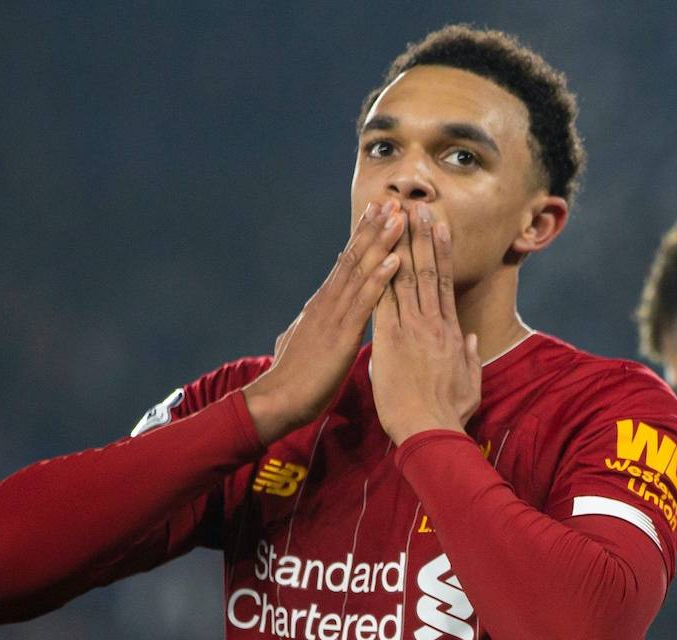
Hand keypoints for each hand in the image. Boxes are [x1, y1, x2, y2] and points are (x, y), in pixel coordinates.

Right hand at [244, 200, 405, 442]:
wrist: (277, 400)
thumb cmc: (293, 379)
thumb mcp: (303, 343)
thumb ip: (309, 326)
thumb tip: (307, 318)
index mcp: (323, 305)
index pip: (345, 263)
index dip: (361, 237)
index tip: (376, 214)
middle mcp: (328, 302)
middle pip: (354, 257)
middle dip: (374, 228)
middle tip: (392, 201)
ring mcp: (334, 315)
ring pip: (361, 271)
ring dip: (381, 243)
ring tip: (398, 218)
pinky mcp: (342, 334)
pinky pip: (365, 302)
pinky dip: (380, 279)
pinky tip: (395, 261)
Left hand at [371, 202, 481, 445]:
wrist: (430, 432)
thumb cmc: (448, 415)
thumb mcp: (470, 383)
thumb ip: (470, 357)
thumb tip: (471, 339)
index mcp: (450, 333)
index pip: (444, 284)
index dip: (441, 253)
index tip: (438, 228)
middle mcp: (433, 324)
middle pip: (427, 272)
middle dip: (422, 238)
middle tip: (419, 207)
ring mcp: (413, 330)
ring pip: (407, 278)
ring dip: (403, 245)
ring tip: (401, 218)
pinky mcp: (391, 341)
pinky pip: (385, 301)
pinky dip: (382, 275)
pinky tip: (378, 253)